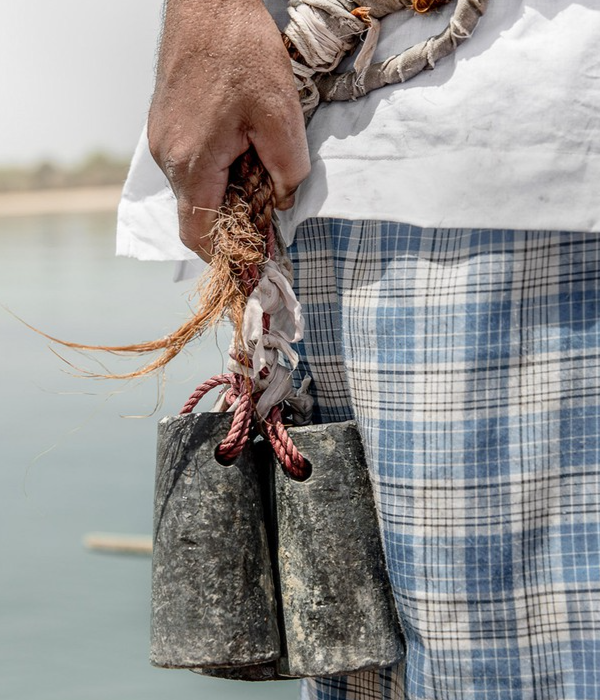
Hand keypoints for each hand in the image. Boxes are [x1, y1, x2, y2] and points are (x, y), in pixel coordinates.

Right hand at [148, 0, 309, 261]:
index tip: (252, 258)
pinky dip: (216, 171)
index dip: (225, 255)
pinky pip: (190, 165)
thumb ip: (288, 171)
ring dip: (226, 192)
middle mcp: (168, 157)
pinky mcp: (165, 125)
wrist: (207, 2)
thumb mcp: (281, 116)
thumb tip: (282, 201)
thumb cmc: (242, 52)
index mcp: (192, 164)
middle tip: (267, 206)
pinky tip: (241, 146)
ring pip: (194, 189)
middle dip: (233, 220)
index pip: (198, 235)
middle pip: (197, 214)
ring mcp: (162, 140)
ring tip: (258, 168)